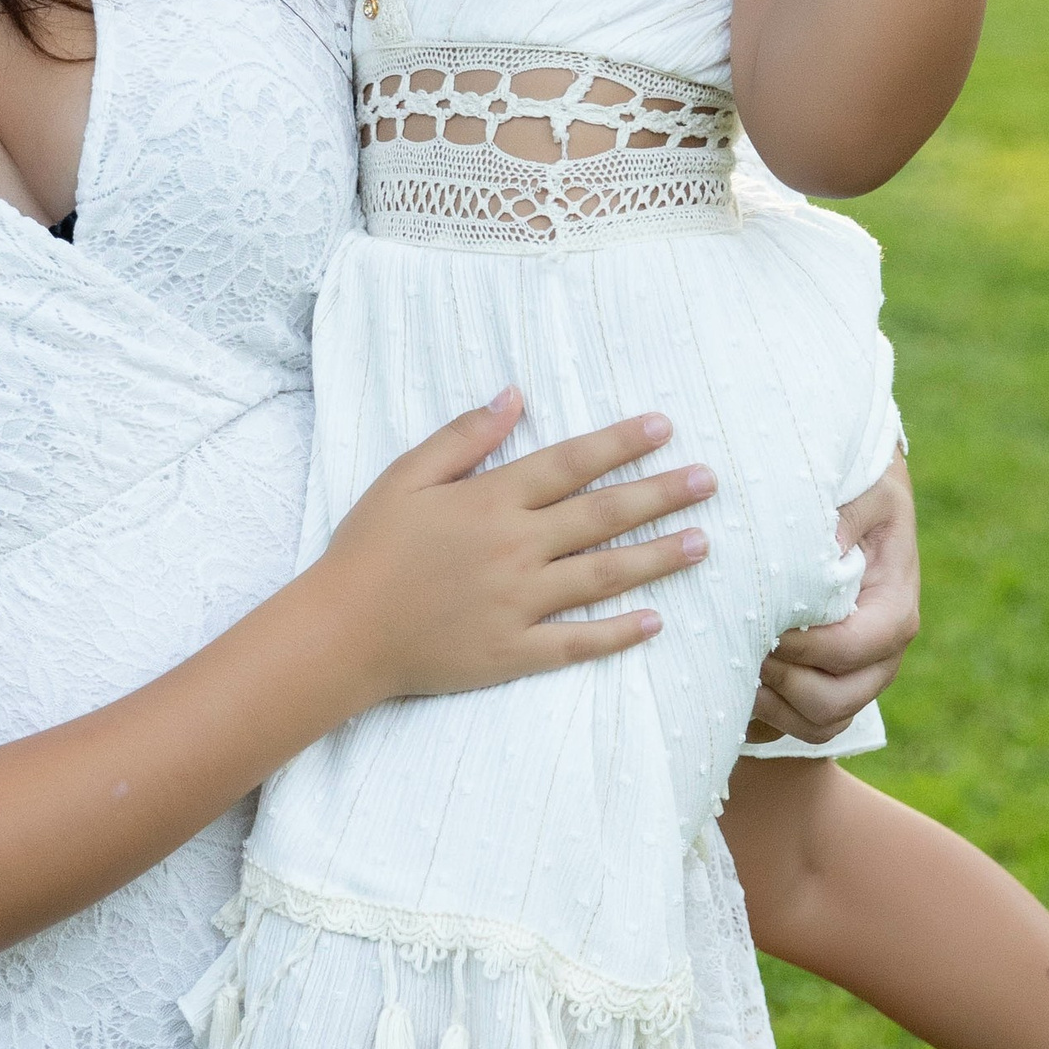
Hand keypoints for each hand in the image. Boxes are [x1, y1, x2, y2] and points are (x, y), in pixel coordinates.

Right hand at [326, 398, 715, 700]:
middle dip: (660, 494)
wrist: (339, 632)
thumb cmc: (368, 548)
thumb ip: (463, 437)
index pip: (570, 463)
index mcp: (491, 500)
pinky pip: (577, 642)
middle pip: (602, 515)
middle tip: (709, 481)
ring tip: (701, 542)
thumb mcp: (404, 477)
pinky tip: (654, 622)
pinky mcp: (514, 652)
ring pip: (604, 575)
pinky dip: (618, 634)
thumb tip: (515, 397)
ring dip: (657, 557)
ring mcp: (520, 603)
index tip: (665, 428)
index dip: (620, 443)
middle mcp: (515, 548)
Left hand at [746, 449, 919, 741]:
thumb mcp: (867, 490)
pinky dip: (773, 718)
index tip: (761, 622)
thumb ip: (847, 515)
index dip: (805, 646)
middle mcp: (884, 653)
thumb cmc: (860, 492)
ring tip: (734, 667)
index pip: (853, 648)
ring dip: (772, 706)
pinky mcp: (836, 686)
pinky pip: (808, 728)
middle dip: (781, 681)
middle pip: (836, 701)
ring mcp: (862, 677)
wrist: (860, 503)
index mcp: (895, 607)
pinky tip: (737, 682)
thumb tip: (823, 548)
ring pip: (821, 724)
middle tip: (738, 647)